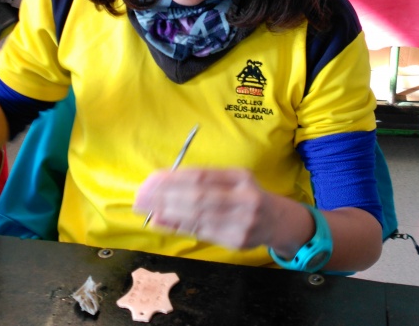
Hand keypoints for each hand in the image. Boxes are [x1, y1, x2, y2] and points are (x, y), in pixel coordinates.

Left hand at [134, 168, 285, 249]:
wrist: (277, 221)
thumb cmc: (247, 195)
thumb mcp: (233, 179)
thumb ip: (204, 179)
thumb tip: (164, 182)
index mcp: (240, 177)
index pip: (201, 176)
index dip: (174, 178)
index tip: (151, 179)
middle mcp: (244, 198)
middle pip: (198, 197)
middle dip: (165, 196)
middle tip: (141, 196)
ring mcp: (242, 222)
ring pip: (198, 217)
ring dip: (168, 213)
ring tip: (147, 210)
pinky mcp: (237, 242)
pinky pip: (202, 233)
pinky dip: (178, 227)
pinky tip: (162, 223)